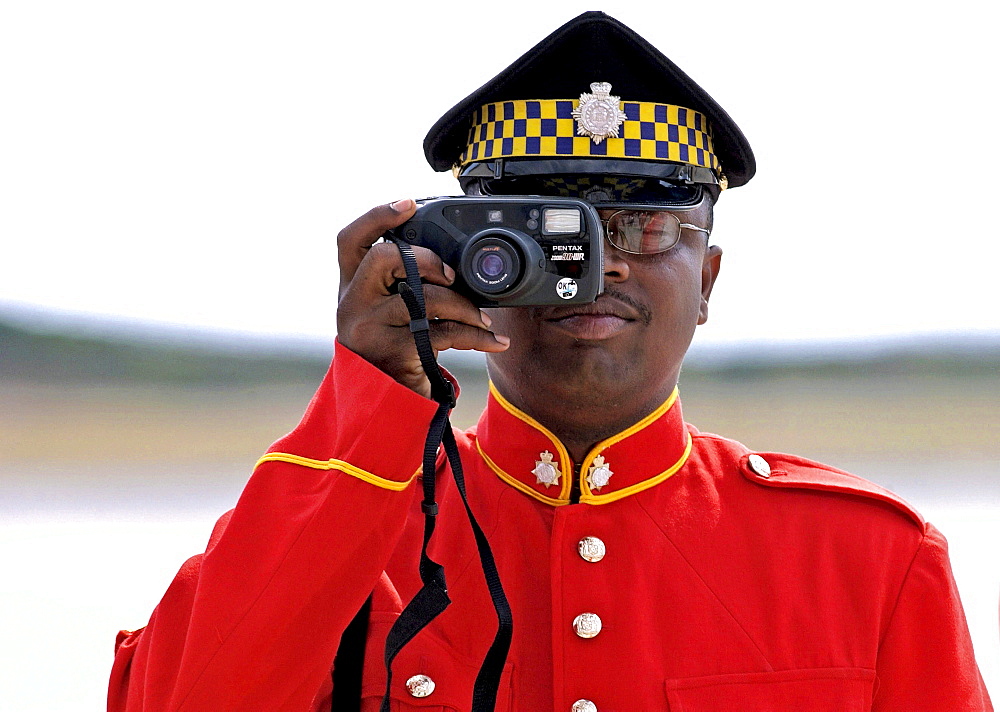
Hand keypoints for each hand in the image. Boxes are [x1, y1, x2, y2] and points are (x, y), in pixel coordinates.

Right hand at [336, 199, 509, 397]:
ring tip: (484, 318)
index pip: (350, 240)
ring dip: (464, 305)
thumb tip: (447, 262)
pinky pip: (444, 333)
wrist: (386, 408)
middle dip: (427, 261)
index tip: (408, 203)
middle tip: (453, 276)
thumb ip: (401, 287)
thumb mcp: (388, 316)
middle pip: (383, 258)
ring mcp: (368, 328)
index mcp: (350, 288)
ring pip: (423, 297)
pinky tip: (494, 339)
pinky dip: (476, 335)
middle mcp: (351, 305)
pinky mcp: (393, 352)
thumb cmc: (393, 355)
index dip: (377, 216)